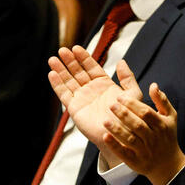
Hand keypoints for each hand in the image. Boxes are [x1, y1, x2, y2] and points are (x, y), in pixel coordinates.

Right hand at [47, 46, 142, 164]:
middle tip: (62, 50)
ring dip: (60, 70)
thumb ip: (127, 78)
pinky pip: (64, 94)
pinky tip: (52, 74)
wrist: (121, 137)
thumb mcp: (133, 95)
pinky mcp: (74, 109)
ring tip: (53, 59)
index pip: (91, 67)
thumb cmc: (129, 117)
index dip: (83, 57)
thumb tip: (121, 61)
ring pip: (69, 81)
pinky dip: (57, 84)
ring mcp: (82, 99)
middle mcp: (91, 90)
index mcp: (104, 84)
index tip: (76, 48)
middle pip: (78, 72)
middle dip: (70, 61)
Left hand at [102, 82, 184, 184]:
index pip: (146, 113)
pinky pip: (124, 154)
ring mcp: (144, 151)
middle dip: (124, 114)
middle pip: (138, 125)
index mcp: (161, 125)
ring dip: (117, 130)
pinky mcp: (136, 161)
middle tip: (111, 105)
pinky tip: (105, 136)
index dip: (133, 104)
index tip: (120, 97)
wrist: (168, 164)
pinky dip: (115, 145)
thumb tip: (153, 85)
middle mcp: (153, 138)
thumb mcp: (170, 117)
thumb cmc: (167, 136)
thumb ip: (162, 100)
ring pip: (130, 139)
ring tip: (105, 120)